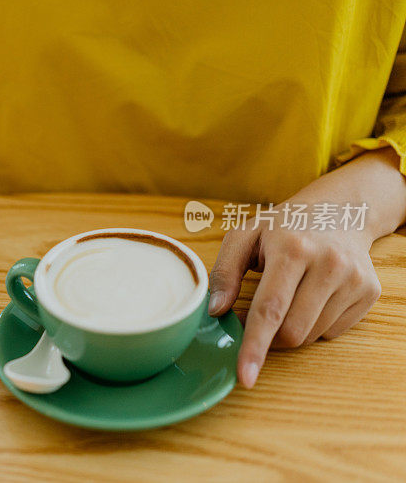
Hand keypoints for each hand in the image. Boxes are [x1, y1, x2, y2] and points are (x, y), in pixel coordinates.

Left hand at [209, 213, 380, 388]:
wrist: (340, 210)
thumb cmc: (283, 226)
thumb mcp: (244, 236)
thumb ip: (224, 272)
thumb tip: (216, 310)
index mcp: (292, 249)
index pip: (270, 308)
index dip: (255, 346)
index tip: (245, 375)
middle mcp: (329, 264)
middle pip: (293, 331)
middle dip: (268, 338)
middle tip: (255, 320)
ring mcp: (353, 279)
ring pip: (312, 335)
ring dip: (289, 331)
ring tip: (285, 299)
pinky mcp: (369, 291)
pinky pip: (333, 331)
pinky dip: (313, 325)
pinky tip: (310, 298)